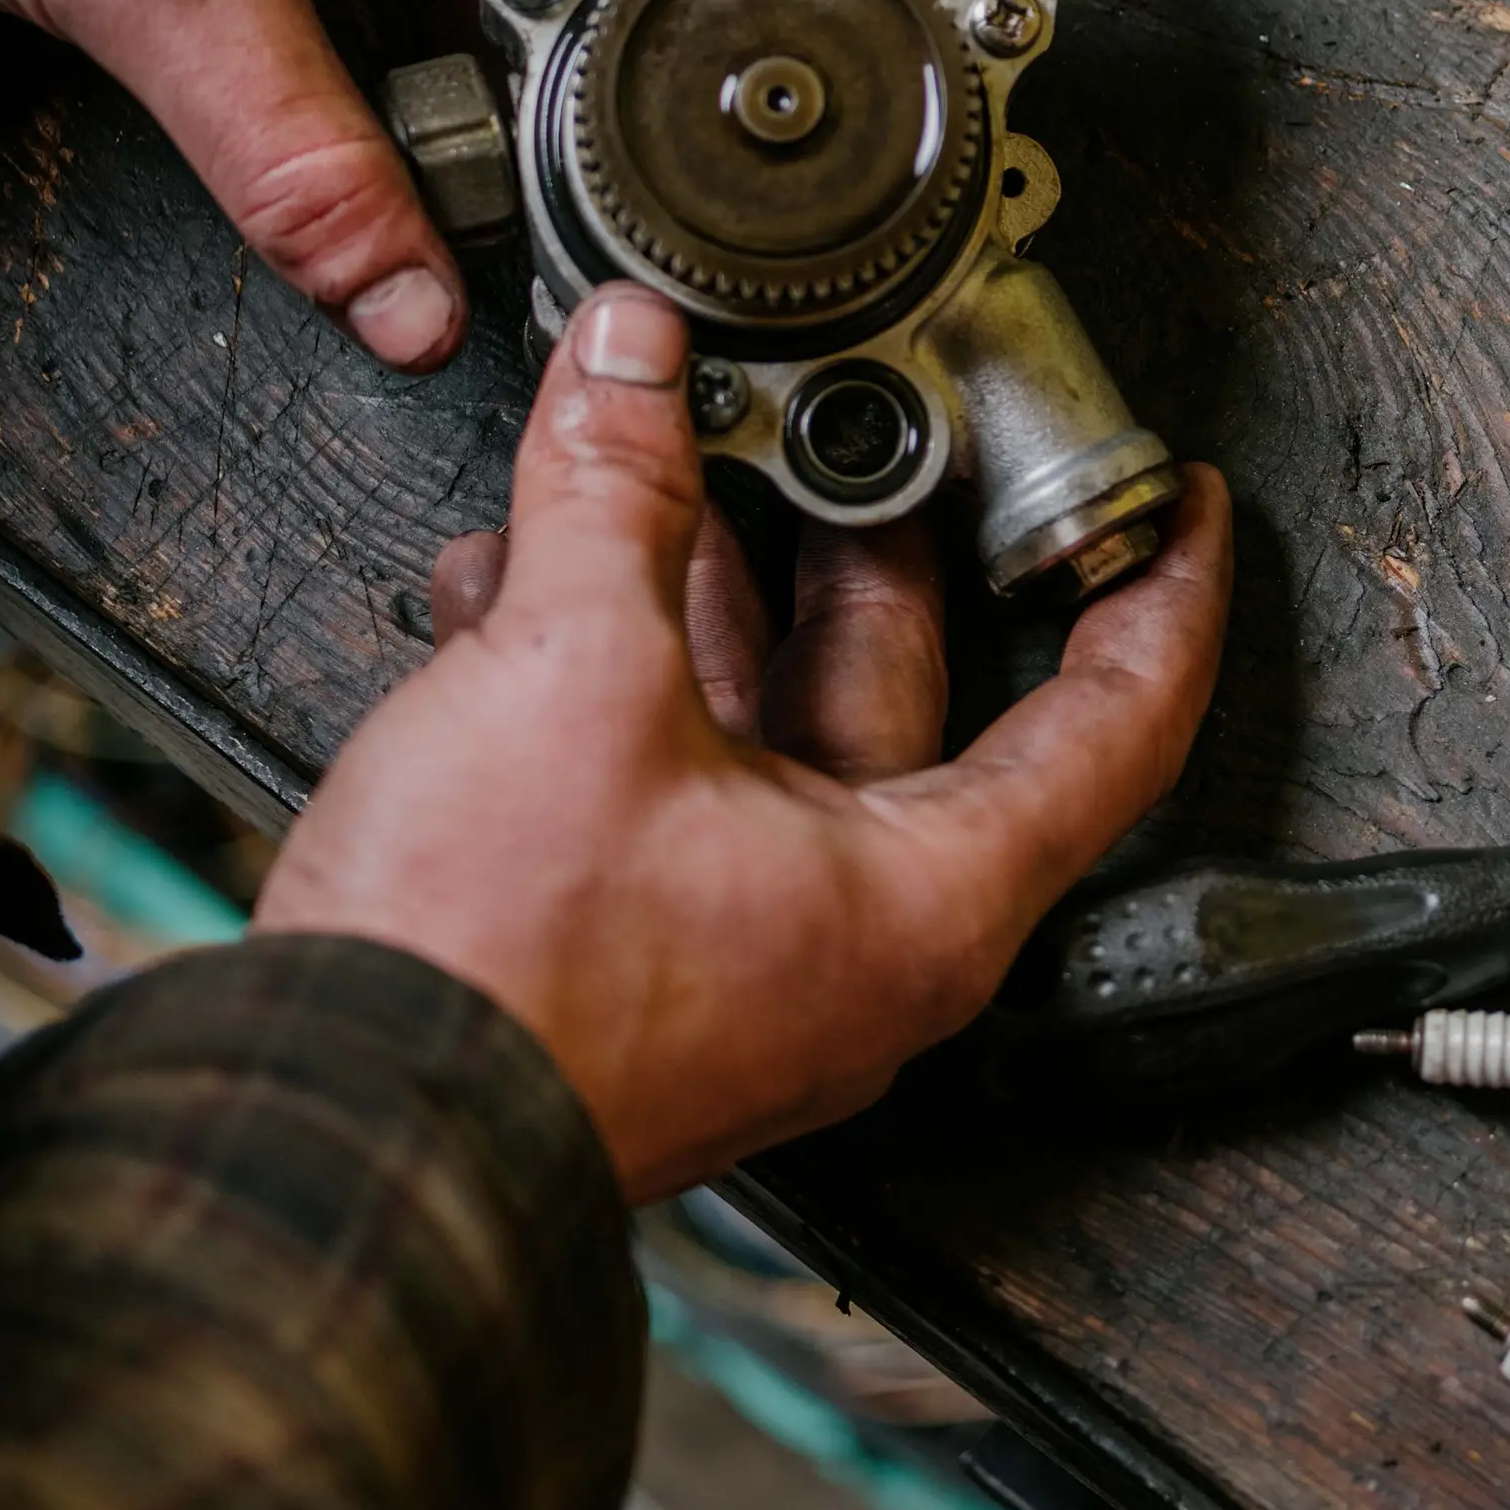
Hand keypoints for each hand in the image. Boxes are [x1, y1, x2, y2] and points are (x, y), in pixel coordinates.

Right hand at [253, 288, 1232, 1199]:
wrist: (329, 1143)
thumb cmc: (486, 991)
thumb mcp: (571, 676)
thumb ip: (613, 496)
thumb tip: (632, 365)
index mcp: (927, 898)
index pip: (1115, 724)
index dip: (1163, 594)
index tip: (1180, 505)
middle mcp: (860, 940)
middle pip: (906, 690)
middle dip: (852, 536)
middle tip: (835, 416)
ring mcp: (746, 955)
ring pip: (764, 724)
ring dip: (696, 589)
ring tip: (648, 465)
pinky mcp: (634, 954)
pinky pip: (662, 779)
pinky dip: (608, 670)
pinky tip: (520, 580)